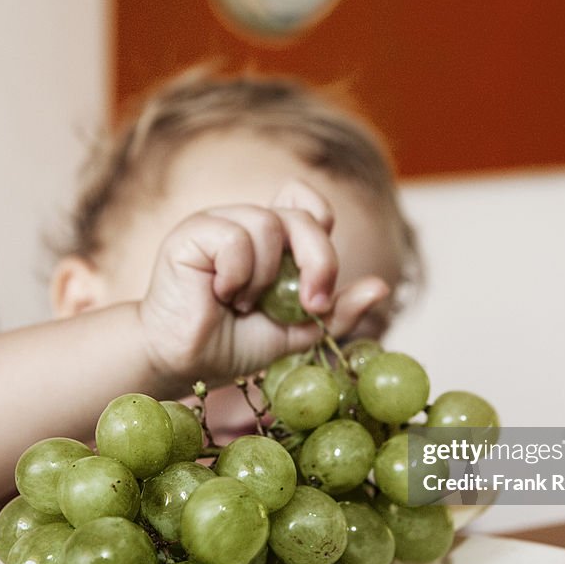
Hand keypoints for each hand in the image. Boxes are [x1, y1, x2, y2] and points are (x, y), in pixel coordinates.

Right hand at [135, 180, 389, 388]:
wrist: (183, 361)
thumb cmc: (232, 343)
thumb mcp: (296, 331)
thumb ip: (336, 311)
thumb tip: (382, 287)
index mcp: (273, 238)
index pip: (309, 202)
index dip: (322, 231)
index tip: (321, 287)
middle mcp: (247, 221)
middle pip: (300, 214)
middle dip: (318, 261)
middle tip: (311, 304)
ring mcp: (218, 222)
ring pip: (266, 223)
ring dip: (265, 278)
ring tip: (243, 305)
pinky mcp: (192, 232)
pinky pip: (233, 237)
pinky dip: (238, 275)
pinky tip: (221, 296)